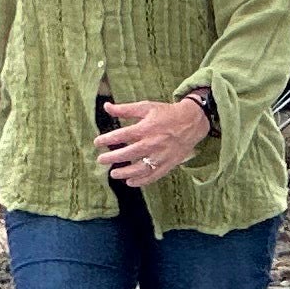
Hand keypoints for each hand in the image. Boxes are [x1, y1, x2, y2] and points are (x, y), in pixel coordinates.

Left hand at [96, 94, 211, 187]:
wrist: (192, 122)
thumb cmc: (167, 113)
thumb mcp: (146, 107)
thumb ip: (125, 109)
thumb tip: (106, 107)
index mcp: (146, 128)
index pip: (122, 135)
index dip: (107, 139)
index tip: (97, 143)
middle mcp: (153, 143)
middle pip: (129, 153)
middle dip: (112, 158)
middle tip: (101, 160)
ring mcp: (161, 155)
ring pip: (140, 168)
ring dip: (125, 173)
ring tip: (113, 174)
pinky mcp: (168, 164)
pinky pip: (153, 175)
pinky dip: (141, 181)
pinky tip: (130, 182)